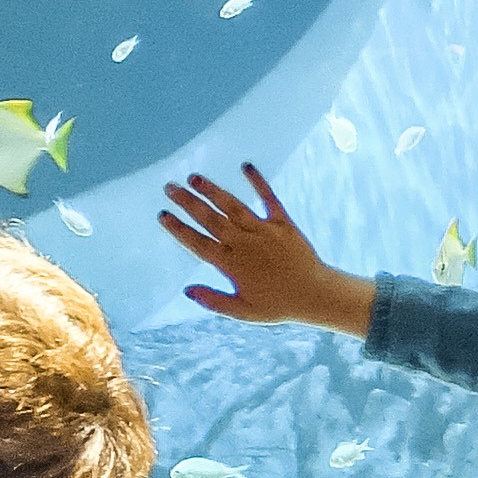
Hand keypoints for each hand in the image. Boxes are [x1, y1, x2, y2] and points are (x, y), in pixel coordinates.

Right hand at [157, 165, 374, 333]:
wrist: (315, 295)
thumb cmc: (278, 305)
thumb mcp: (242, 312)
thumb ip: (213, 301)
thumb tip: (187, 290)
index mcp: (232, 265)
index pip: (198, 243)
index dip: (179, 229)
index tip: (162, 215)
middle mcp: (244, 244)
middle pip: (211, 219)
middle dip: (188, 202)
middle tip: (170, 187)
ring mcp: (264, 231)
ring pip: (233, 206)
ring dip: (213, 190)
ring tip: (194, 177)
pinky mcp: (283, 223)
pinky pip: (268, 198)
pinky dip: (258, 182)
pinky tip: (246, 166)